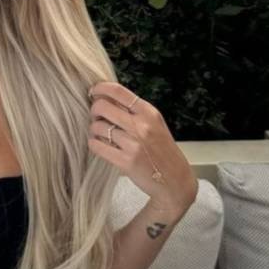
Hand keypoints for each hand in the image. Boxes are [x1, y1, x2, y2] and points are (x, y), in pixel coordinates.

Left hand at [87, 81, 197, 218]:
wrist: (175, 180)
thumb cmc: (162, 150)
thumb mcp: (154, 123)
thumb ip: (133, 111)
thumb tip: (105, 97)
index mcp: (149, 112)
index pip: (117, 91)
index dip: (99, 88)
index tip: (93, 92)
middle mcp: (142, 126)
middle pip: (102, 107)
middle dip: (94, 111)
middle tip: (96, 117)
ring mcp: (134, 144)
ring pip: (97, 127)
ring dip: (94, 130)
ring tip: (102, 135)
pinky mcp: (126, 162)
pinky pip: (96, 146)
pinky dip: (94, 144)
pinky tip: (100, 145)